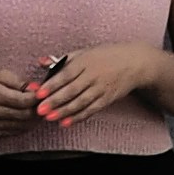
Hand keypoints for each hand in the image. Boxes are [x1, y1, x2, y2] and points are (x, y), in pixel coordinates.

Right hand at [0, 69, 40, 138]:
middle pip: (26, 115)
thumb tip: (37, 89)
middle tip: (46, 102)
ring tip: (40, 110)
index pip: (25, 101)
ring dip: (35, 119)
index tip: (44, 92)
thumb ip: (19, 81)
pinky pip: (16, 132)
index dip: (38, 97)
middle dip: (40, 109)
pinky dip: (26, 126)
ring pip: (24, 126)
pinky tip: (30, 118)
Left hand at [28, 42, 147, 129]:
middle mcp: (93, 75)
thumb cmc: (106, 56)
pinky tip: (67, 122)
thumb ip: (63, 60)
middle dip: (55, 101)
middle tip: (40, 110)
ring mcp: (101, 88)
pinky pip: (91, 109)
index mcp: (85, 61)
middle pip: (71, 90)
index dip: (52, 85)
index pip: (66, 74)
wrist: (134, 62)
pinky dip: (79, 117)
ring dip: (64, 111)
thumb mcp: (85, 52)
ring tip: (50, 118)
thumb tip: (41, 62)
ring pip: (80, 102)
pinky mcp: (108, 99)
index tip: (39, 93)